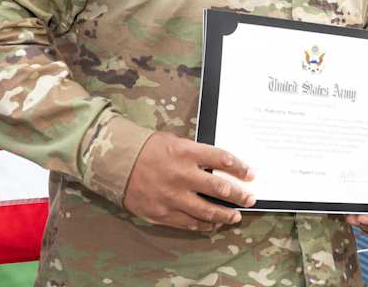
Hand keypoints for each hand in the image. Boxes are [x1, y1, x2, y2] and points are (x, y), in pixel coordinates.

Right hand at [123, 132, 254, 231]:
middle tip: (250, 199)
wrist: (117, 163)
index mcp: (186, 153)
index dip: (239, 168)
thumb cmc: (147, 149)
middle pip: (219, 188)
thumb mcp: (174, 142)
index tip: (250, 174)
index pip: (221, 159)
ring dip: (225, 215)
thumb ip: (196, 154)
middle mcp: (181, 175)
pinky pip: (189, 223)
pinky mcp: (162, 213)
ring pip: (207, 211)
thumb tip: (219, 166)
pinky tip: (212, 224)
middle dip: (239, 195)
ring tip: (236, 216)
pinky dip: (204, 225)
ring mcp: (172, 197)